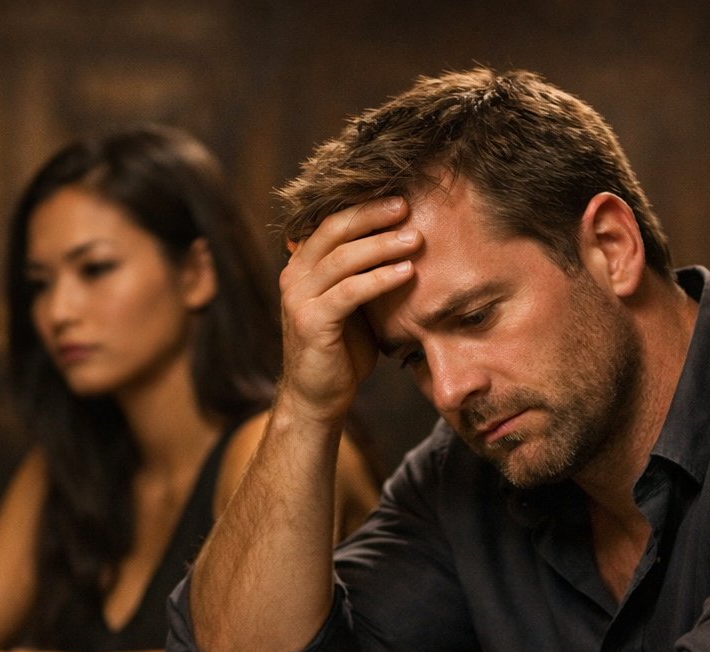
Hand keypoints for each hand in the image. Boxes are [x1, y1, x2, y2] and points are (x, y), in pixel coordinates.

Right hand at [277, 196, 420, 422]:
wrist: (317, 396)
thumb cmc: (340, 350)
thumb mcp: (351, 304)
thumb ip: (362, 274)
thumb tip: (402, 240)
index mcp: (302, 266)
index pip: (331, 223)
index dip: (364, 207)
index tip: (400, 198)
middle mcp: (293, 276)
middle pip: (333, 230)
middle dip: (372, 215)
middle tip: (407, 206)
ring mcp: (298, 299)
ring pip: (342, 259)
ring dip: (382, 245)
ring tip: (415, 238)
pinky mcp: (310, 323)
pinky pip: (349, 292)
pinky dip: (380, 279)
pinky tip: (407, 272)